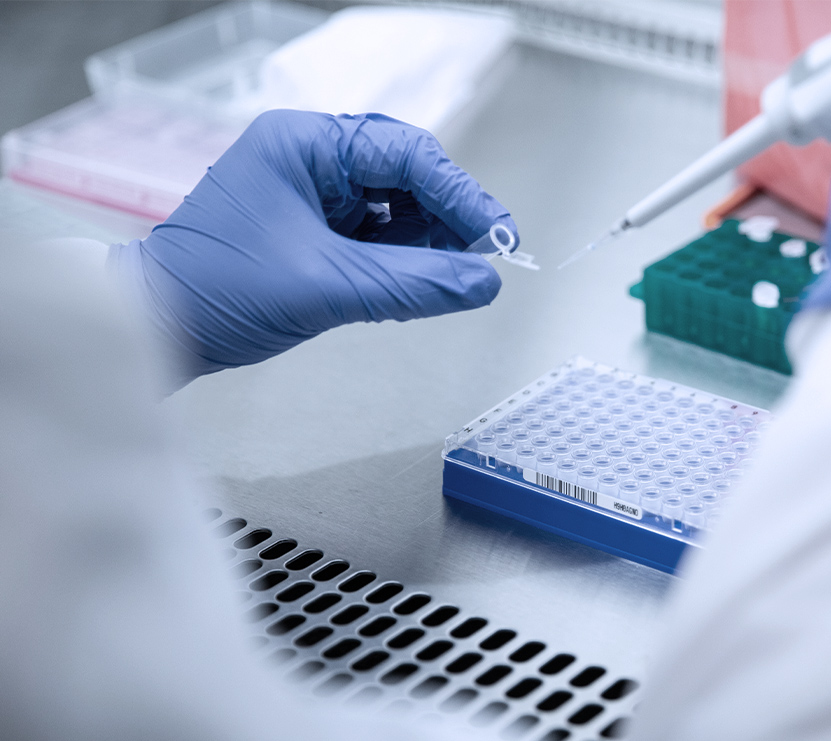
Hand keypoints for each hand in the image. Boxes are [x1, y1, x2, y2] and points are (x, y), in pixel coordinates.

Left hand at [109, 110, 514, 388]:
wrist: (157, 329)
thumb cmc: (215, 291)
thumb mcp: (328, 287)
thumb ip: (415, 284)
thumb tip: (483, 282)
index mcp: (305, 145)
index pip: (406, 154)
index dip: (461, 194)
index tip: (498, 234)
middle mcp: (311, 160)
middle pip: (407, 178)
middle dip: (447, 220)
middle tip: (482, 260)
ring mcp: (313, 196)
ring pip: (396, 211)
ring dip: (428, 246)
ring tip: (448, 281)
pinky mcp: (315, 232)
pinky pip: (377, 239)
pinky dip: (403, 264)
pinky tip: (418, 286)